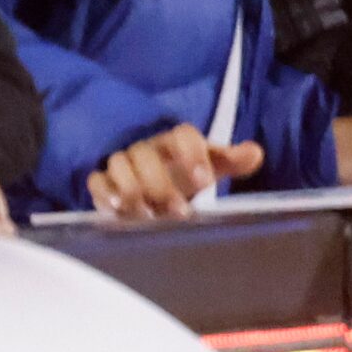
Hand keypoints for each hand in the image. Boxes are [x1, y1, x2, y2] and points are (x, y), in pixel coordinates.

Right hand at [89, 125, 265, 219]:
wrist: (154, 180)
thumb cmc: (186, 173)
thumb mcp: (211, 166)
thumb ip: (233, 160)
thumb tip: (255, 152)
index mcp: (177, 142)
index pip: (183, 135)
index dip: (192, 154)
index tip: (204, 180)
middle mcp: (148, 148)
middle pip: (147, 155)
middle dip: (162, 185)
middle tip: (179, 212)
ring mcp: (123, 162)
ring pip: (120, 166)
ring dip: (133, 191)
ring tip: (149, 215)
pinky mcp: (103, 179)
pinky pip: (96, 180)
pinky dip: (103, 192)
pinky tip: (115, 209)